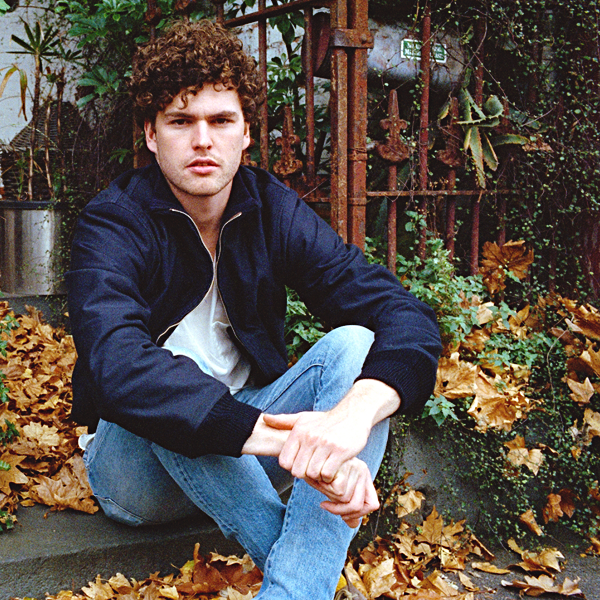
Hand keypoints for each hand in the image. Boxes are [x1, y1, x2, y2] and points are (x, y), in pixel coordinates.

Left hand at [263, 379, 399, 482]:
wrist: (353, 414)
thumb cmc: (326, 420)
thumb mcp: (303, 418)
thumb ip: (283, 421)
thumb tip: (264, 418)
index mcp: (299, 432)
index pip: (285, 462)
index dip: (292, 467)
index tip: (302, 463)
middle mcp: (310, 437)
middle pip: (298, 471)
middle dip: (306, 473)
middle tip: (315, 467)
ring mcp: (325, 444)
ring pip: (313, 474)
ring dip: (319, 475)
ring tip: (324, 467)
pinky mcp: (340, 451)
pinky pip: (328, 474)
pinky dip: (330, 476)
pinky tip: (334, 468)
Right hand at [305, 458, 379, 526]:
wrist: (304, 450)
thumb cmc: (318, 470)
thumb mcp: (332, 490)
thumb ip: (344, 505)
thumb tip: (354, 525)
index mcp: (363, 475)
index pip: (372, 504)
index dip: (358, 515)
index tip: (343, 516)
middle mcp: (362, 470)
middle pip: (357, 505)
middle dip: (339, 511)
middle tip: (325, 504)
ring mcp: (355, 467)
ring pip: (346, 499)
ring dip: (329, 497)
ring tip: (321, 485)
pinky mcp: (345, 466)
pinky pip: (338, 491)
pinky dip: (326, 490)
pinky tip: (319, 479)